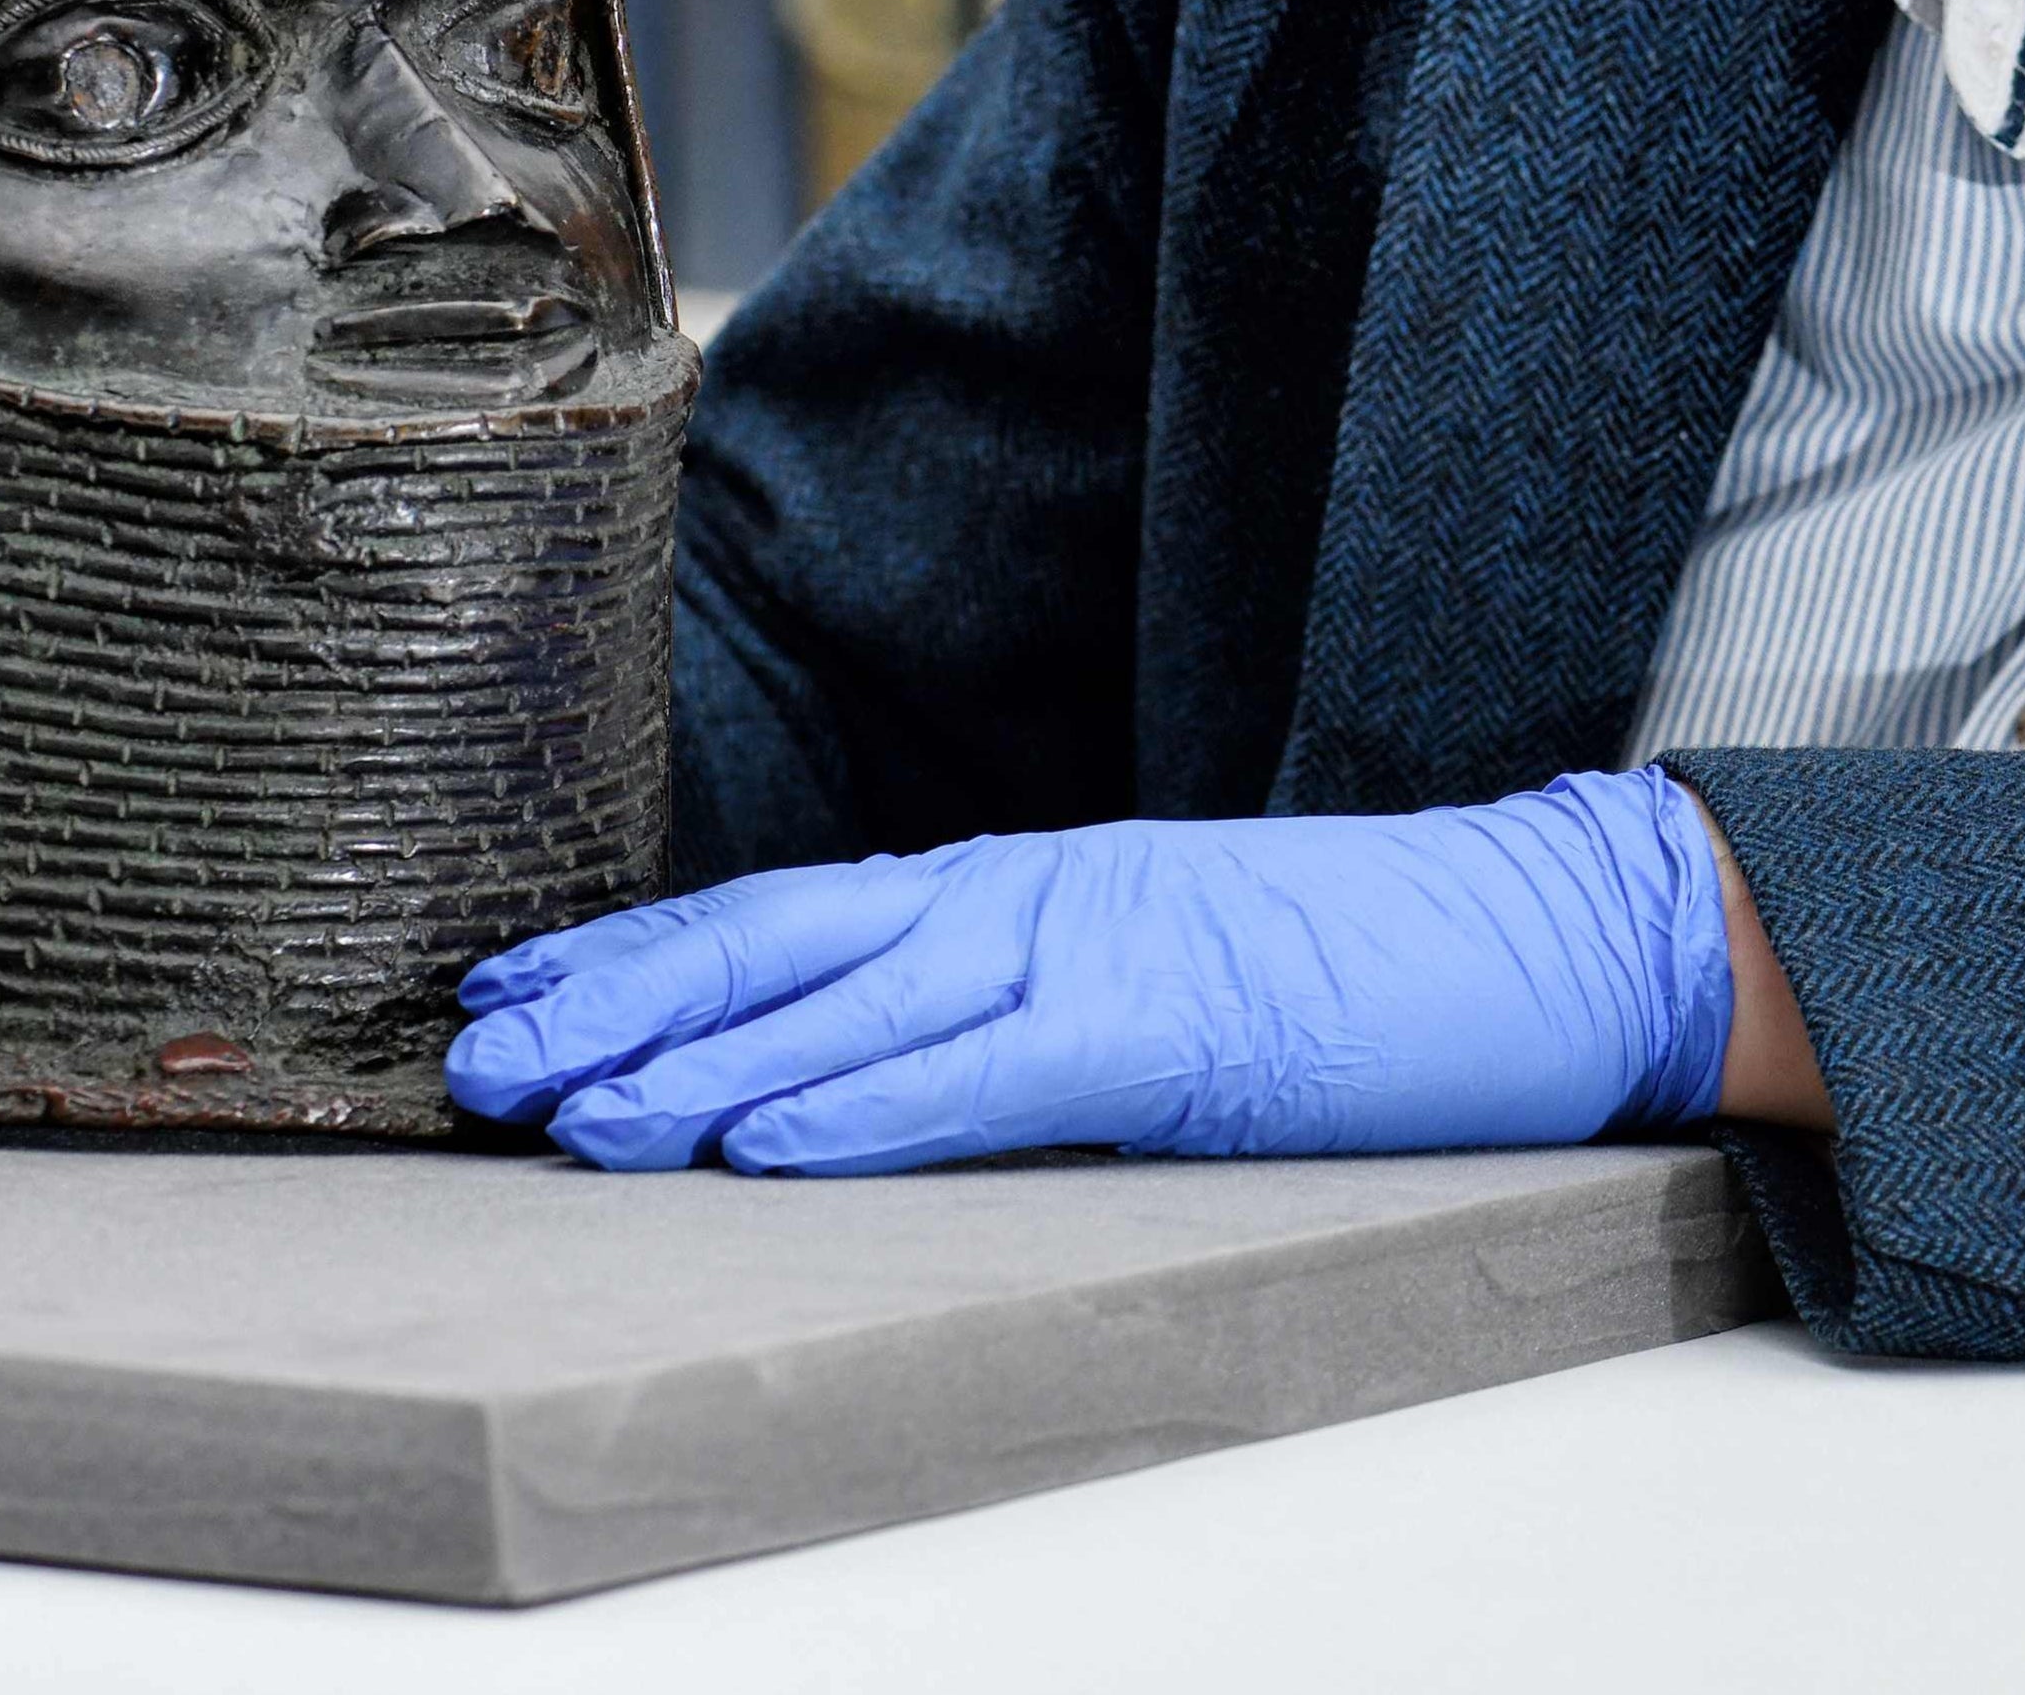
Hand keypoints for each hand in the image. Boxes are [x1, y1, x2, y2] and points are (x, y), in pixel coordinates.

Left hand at [445, 768, 1737, 1174]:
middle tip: (474, 1051)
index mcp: (1029, 884)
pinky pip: (992, 1071)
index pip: (795, 911)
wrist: (1550, 920)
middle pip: (784, 939)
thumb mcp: (1167, 969)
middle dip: (620, 998)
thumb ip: (1033, 1002)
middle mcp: (1036, 893)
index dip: (644, 948)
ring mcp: (1104, 946)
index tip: (516, 981)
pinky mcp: (1178, 1025)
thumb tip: (890, 1065)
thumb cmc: (1367, 966)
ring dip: (700, 1062)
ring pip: (855, 1001)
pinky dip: (869, 1104)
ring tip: (568, 1112)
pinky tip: (763, 1140)